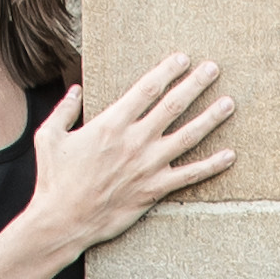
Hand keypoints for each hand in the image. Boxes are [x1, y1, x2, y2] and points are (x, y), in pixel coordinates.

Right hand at [27, 54, 234, 253]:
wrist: (64, 220)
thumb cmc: (54, 179)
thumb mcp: (49, 136)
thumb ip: (65, 109)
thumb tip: (76, 90)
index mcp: (111, 123)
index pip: (147, 88)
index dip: (168, 70)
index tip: (183, 58)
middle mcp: (135, 141)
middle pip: (173, 106)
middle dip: (195, 84)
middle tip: (213, 69)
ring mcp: (148, 166)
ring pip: (187, 137)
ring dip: (211, 118)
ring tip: (229, 104)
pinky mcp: (154, 190)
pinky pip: (190, 176)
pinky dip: (212, 166)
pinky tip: (229, 155)